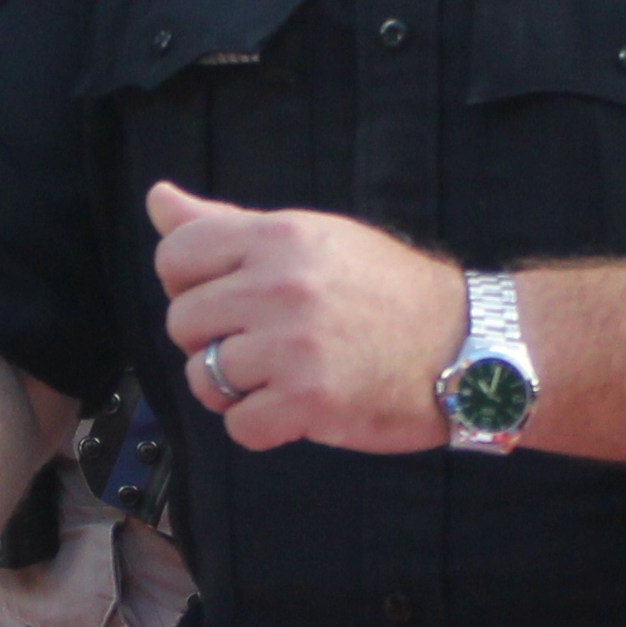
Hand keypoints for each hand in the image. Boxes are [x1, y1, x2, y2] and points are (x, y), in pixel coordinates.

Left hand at [149, 181, 471, 454]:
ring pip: (205, 378)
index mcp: (278, 237)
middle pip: (183, 322)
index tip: (229, 300)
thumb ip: (227, 224)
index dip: (191, 285)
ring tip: (282, 377)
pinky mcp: (310, 400)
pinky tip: (296, 408)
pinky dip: (261, 427)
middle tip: (263, 344)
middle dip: (212, 341)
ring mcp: (293, 345)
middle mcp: (280, 286)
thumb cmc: (386, 291)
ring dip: (236, 389)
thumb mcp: (311, 239)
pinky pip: (239, 426)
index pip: (175, 255)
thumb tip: (158, 200)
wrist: (467, 345)